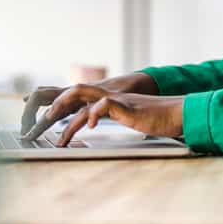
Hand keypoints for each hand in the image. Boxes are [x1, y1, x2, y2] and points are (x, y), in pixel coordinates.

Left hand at [22, 83, 183, 145]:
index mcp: (109, 100)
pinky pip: (104, 105)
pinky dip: (93, 115)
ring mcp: (117, 100)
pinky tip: (89, 127)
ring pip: (84, 96)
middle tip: (45, 121)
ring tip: (59, 133)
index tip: (49, 118)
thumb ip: (119, 117)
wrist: (177, 112)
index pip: (81, 97)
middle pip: (76, 91)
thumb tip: (108, 124)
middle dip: (57, 104)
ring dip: (67, 113)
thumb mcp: (132, 118)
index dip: (63, 104)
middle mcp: (110, 96)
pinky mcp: (126, 107)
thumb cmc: (158, 117)